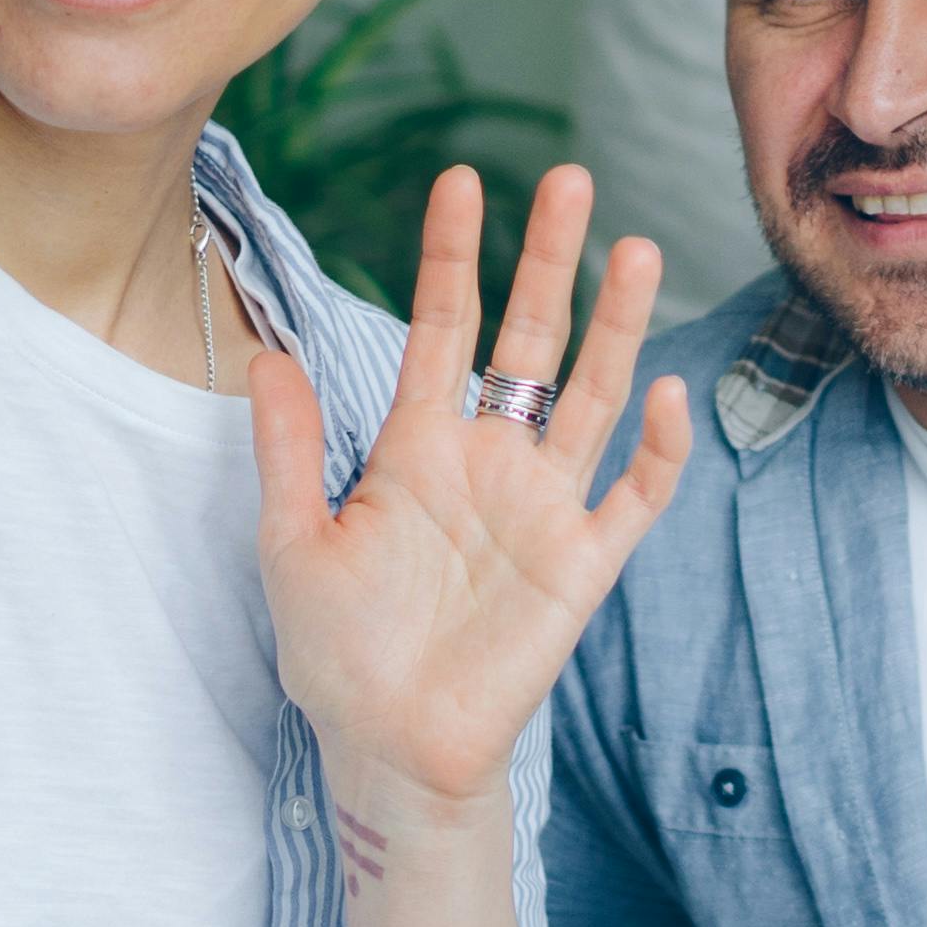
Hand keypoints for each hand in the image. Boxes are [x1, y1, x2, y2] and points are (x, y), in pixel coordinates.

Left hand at [248, 164, 689, 813]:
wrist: (388, 748)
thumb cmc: (336, 652)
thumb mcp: (292, 543)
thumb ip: (287, 449)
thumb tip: (267, 351)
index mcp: (417, 446)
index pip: (443, 327)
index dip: (453, 257)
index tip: (461, 180)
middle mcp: (489, 461)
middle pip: (531, 339)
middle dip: (551, 260)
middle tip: (571, 178)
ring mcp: (541, 508)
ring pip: (592, 396)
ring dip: (617, 326)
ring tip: (637, 248)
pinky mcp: (581, 567)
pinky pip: (632, 497)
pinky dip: (655, 448)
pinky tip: (659, 392)